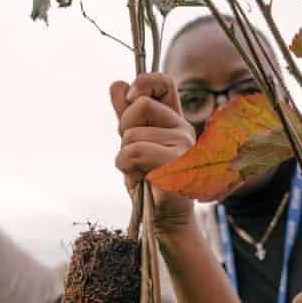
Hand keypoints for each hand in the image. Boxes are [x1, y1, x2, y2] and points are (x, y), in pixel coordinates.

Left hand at [111, 73, 195, 233]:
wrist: (164, 219)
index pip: (163, 83)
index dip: (143, 83)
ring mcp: (183, 143)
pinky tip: (141, 179)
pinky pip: (134, 152)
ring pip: (132, 134)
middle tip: (134, 154)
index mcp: (174, 121)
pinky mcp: (177, 161)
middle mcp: (183, 128)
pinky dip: (126, 167)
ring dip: (124, 155)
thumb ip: (126, 115)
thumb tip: (117, 84)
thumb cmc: (149, 183)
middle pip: (140, 105)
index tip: (130, 98)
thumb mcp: (133, 144)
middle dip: (124, 129)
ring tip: (140, 171)